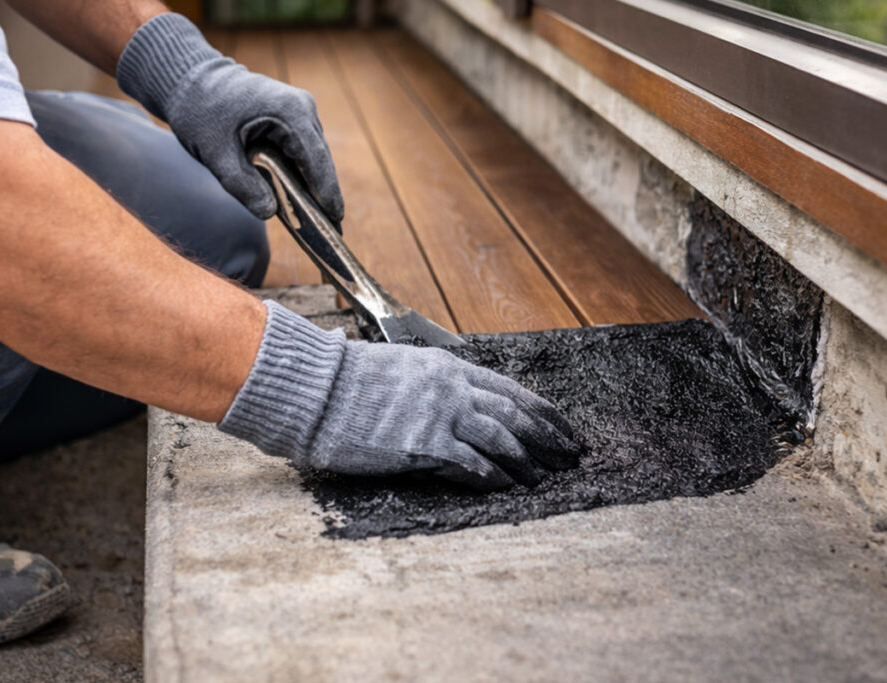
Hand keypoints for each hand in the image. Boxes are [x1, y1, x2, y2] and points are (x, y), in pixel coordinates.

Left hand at [116, 13, 342, 220]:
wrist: (190, 80)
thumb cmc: (200, 112)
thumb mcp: (215, 153)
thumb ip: (242, 185)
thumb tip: (269, 212)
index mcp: (289, 112)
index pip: (316, 160)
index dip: (327, 192)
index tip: (335, 220)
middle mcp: (302, 108)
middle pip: (319, 160)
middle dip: (323, 194)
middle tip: (330, 231)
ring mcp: (300, 110)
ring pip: (313, 157)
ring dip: (312, 185)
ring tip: (318, 220)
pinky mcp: (292, 117)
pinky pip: (302, 151)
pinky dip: (301, 173)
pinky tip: (300, 198)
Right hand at [220, 302, 583, 489]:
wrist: (317, 389)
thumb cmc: (348, 380)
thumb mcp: (400, 369)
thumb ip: (431, 383)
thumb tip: (451, 399)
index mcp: (448, 367)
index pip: (509, 389)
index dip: (541, 411)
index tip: (562, 426)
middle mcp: (452, 387)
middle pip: (515, 414)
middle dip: (548, 437)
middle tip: (569, 455)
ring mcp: (439, 414)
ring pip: (502, 438)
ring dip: (526, 461)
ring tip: (541, 479)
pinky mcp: (423, 443)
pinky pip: (471, 463)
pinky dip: (492, 476)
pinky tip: (504, 487)